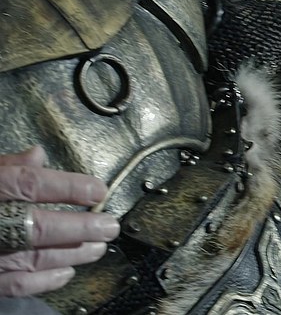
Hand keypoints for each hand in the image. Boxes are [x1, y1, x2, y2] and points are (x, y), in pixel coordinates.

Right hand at [0, 147, 118, 296]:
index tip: (98, 190)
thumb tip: (38, 155)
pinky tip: (68, 272)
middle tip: (110, 226)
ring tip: (99, 246)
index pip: (29, 184)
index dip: (68, 187)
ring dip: (71, 254)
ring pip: (32, 258)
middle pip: (38, 227)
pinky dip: (45, 281)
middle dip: (80, 227)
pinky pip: (14, 284)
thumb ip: (1, 165)